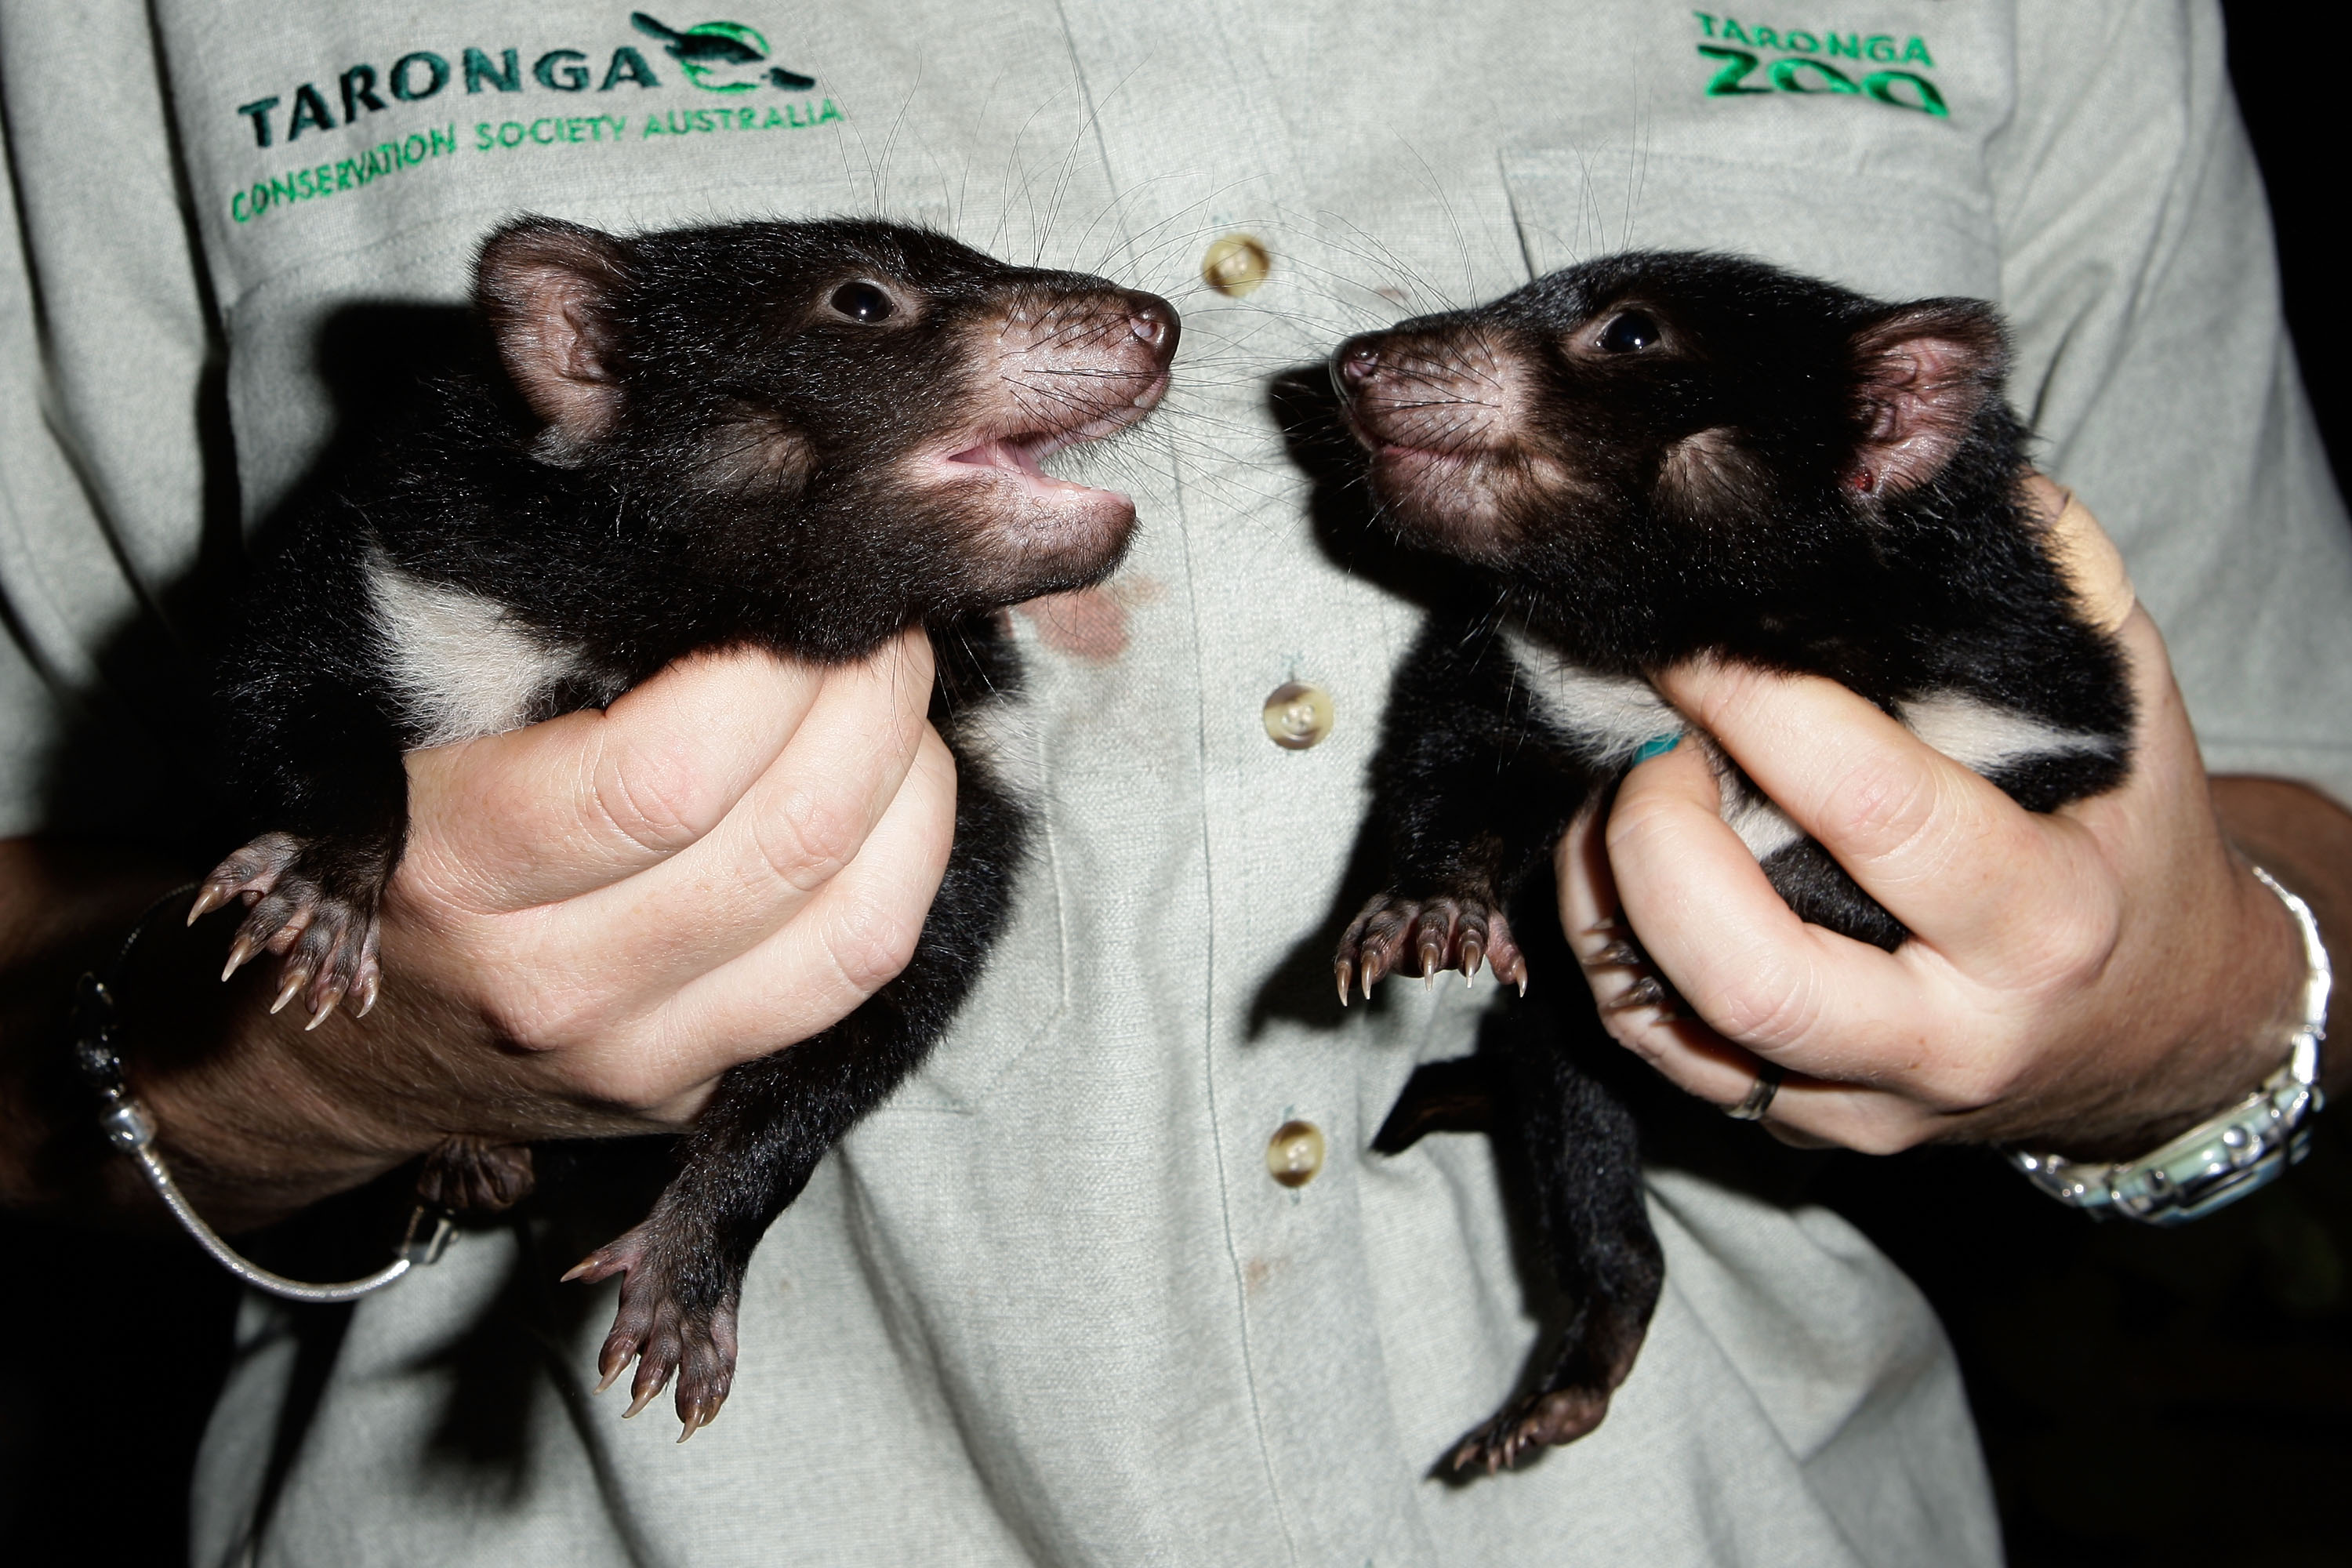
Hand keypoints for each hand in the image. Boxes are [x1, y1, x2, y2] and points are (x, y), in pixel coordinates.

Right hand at [140, 632, 954, 1225]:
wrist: (343, 1057)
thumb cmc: (394, 847)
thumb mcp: (415, 732)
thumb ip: (555, 652)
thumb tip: (747, 568)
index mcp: (462, 864)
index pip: (670, 770)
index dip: (780, 670)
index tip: (810, 592)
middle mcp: (553, 981)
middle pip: (791, 836)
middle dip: (877, 705)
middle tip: (887, 630)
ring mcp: (638, 1057)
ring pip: (857, 923)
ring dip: (917, 789)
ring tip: (902, 708)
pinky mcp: (699, 1093)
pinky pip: (855, 981)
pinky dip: (905, 872)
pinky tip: (900, 800)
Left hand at [1557, 489, 2320, 1157]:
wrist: (2158, 1027)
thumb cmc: (2128, 844)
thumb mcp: (2129, 710)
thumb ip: (2051, 582)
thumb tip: (1917, 467)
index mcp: (2041, 918)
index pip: (1868, 806)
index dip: (1753, 704)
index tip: (1688, 637)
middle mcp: (1949, 1032)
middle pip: (1742, 969)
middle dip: (1653, 840)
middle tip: (1648, 746)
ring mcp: (1865, 1100)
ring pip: (1674, 1026)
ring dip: (1603, 895)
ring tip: (1619, 792)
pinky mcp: (1804, 1127)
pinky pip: (1659, 1054)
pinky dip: (1608, 952)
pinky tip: (1620, 865)